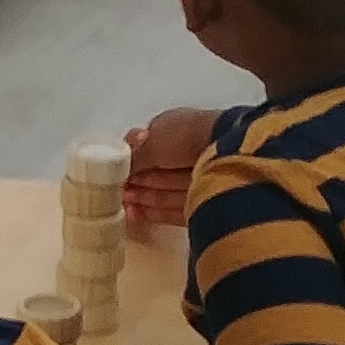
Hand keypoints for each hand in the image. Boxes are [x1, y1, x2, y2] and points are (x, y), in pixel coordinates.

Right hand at [123, 107, 218, 229]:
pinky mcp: (203, 199)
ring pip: (163, 190)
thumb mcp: (151, 142)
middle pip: (154, 170)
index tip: (113, 175)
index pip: (145, 146)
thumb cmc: (185, 137)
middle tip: (115, 195)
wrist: (231, 151)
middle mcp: (185, 150)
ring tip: (122, 207)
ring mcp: (197, 175)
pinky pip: (175, 207)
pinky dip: (156, 211)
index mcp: (172, 128)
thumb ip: (131, 156)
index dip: (128, 162)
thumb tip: (118, 168)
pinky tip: (137, 216)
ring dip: (142, 198)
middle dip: (134, 183)